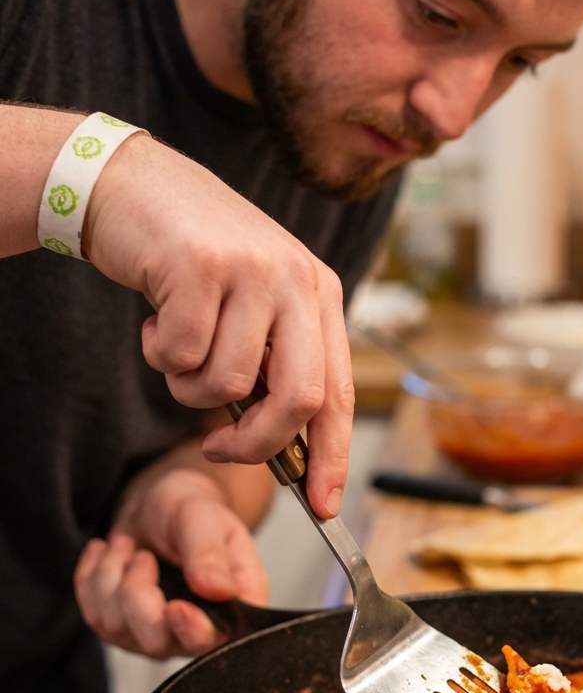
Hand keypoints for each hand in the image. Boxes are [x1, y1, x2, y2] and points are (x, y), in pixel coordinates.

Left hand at [74, 469, 269, 658]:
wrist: (158, 507)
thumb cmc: (189, 513)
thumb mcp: (204, 518)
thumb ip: (210, 554)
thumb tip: (220, 590)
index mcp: (232, 608)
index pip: (215, 641)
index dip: (191, 631)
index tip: (175, 606)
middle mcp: (196, 631)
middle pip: (157, 643)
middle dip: (136, 593)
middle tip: (143, 556)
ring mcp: (157, 636)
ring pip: (116, 628)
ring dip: (111, 577)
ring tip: (126, 547)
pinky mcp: (122, 630)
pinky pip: (92, 617)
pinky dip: (91, 577)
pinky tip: (108, 554)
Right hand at [84, 134, 352, 516]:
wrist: (135, 188)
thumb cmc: (194, 262)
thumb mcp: (254, 306)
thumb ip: (275, 364)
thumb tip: (285, 450)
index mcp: (320, 293)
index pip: (339, 392)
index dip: (332, 455)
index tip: (323, 504)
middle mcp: (297, 279)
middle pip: (298, 399)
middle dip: (257, 443)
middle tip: (219, 447)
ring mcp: (252, 270)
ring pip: (228, 384)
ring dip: (189, 388)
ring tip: (176, 349)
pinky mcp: (201, 266)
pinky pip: (182, 357)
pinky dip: (160, 356)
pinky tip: (155, 322)